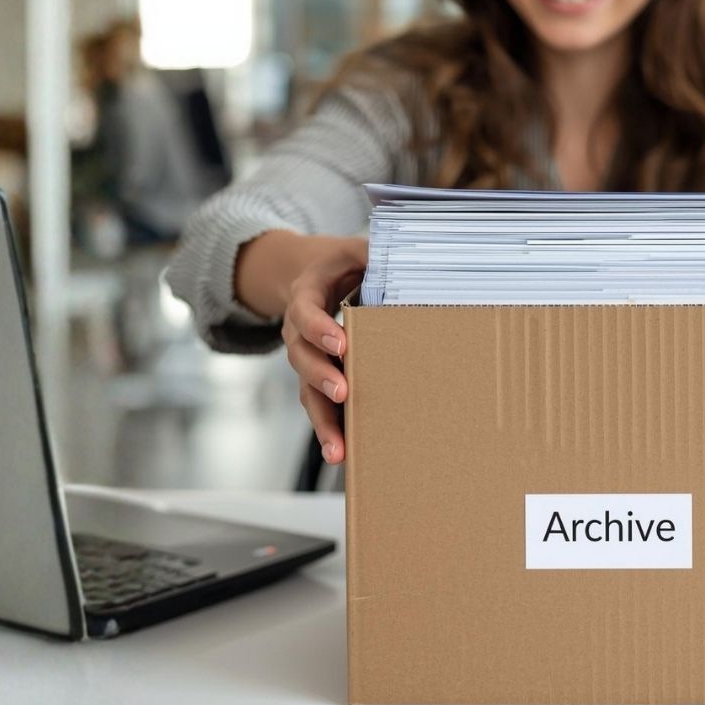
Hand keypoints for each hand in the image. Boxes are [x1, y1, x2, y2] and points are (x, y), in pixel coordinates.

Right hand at [279, 236, 368, 466]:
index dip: (320, 328)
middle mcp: (298, 333)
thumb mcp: (351, 250)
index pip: (306, 313)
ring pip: (306, 392)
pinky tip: (341, 453)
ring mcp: (305, 360)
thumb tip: (406, 257)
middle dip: (321, 376)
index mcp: (305, 297)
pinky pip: (317, 406)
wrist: (307, 277)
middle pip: (302, 358)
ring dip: (322, 420)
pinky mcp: (316, 379)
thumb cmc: (337, 265)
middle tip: (342, 392)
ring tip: (337, 448)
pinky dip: (328, 429)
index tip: (340, 343)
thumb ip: (372, 253)